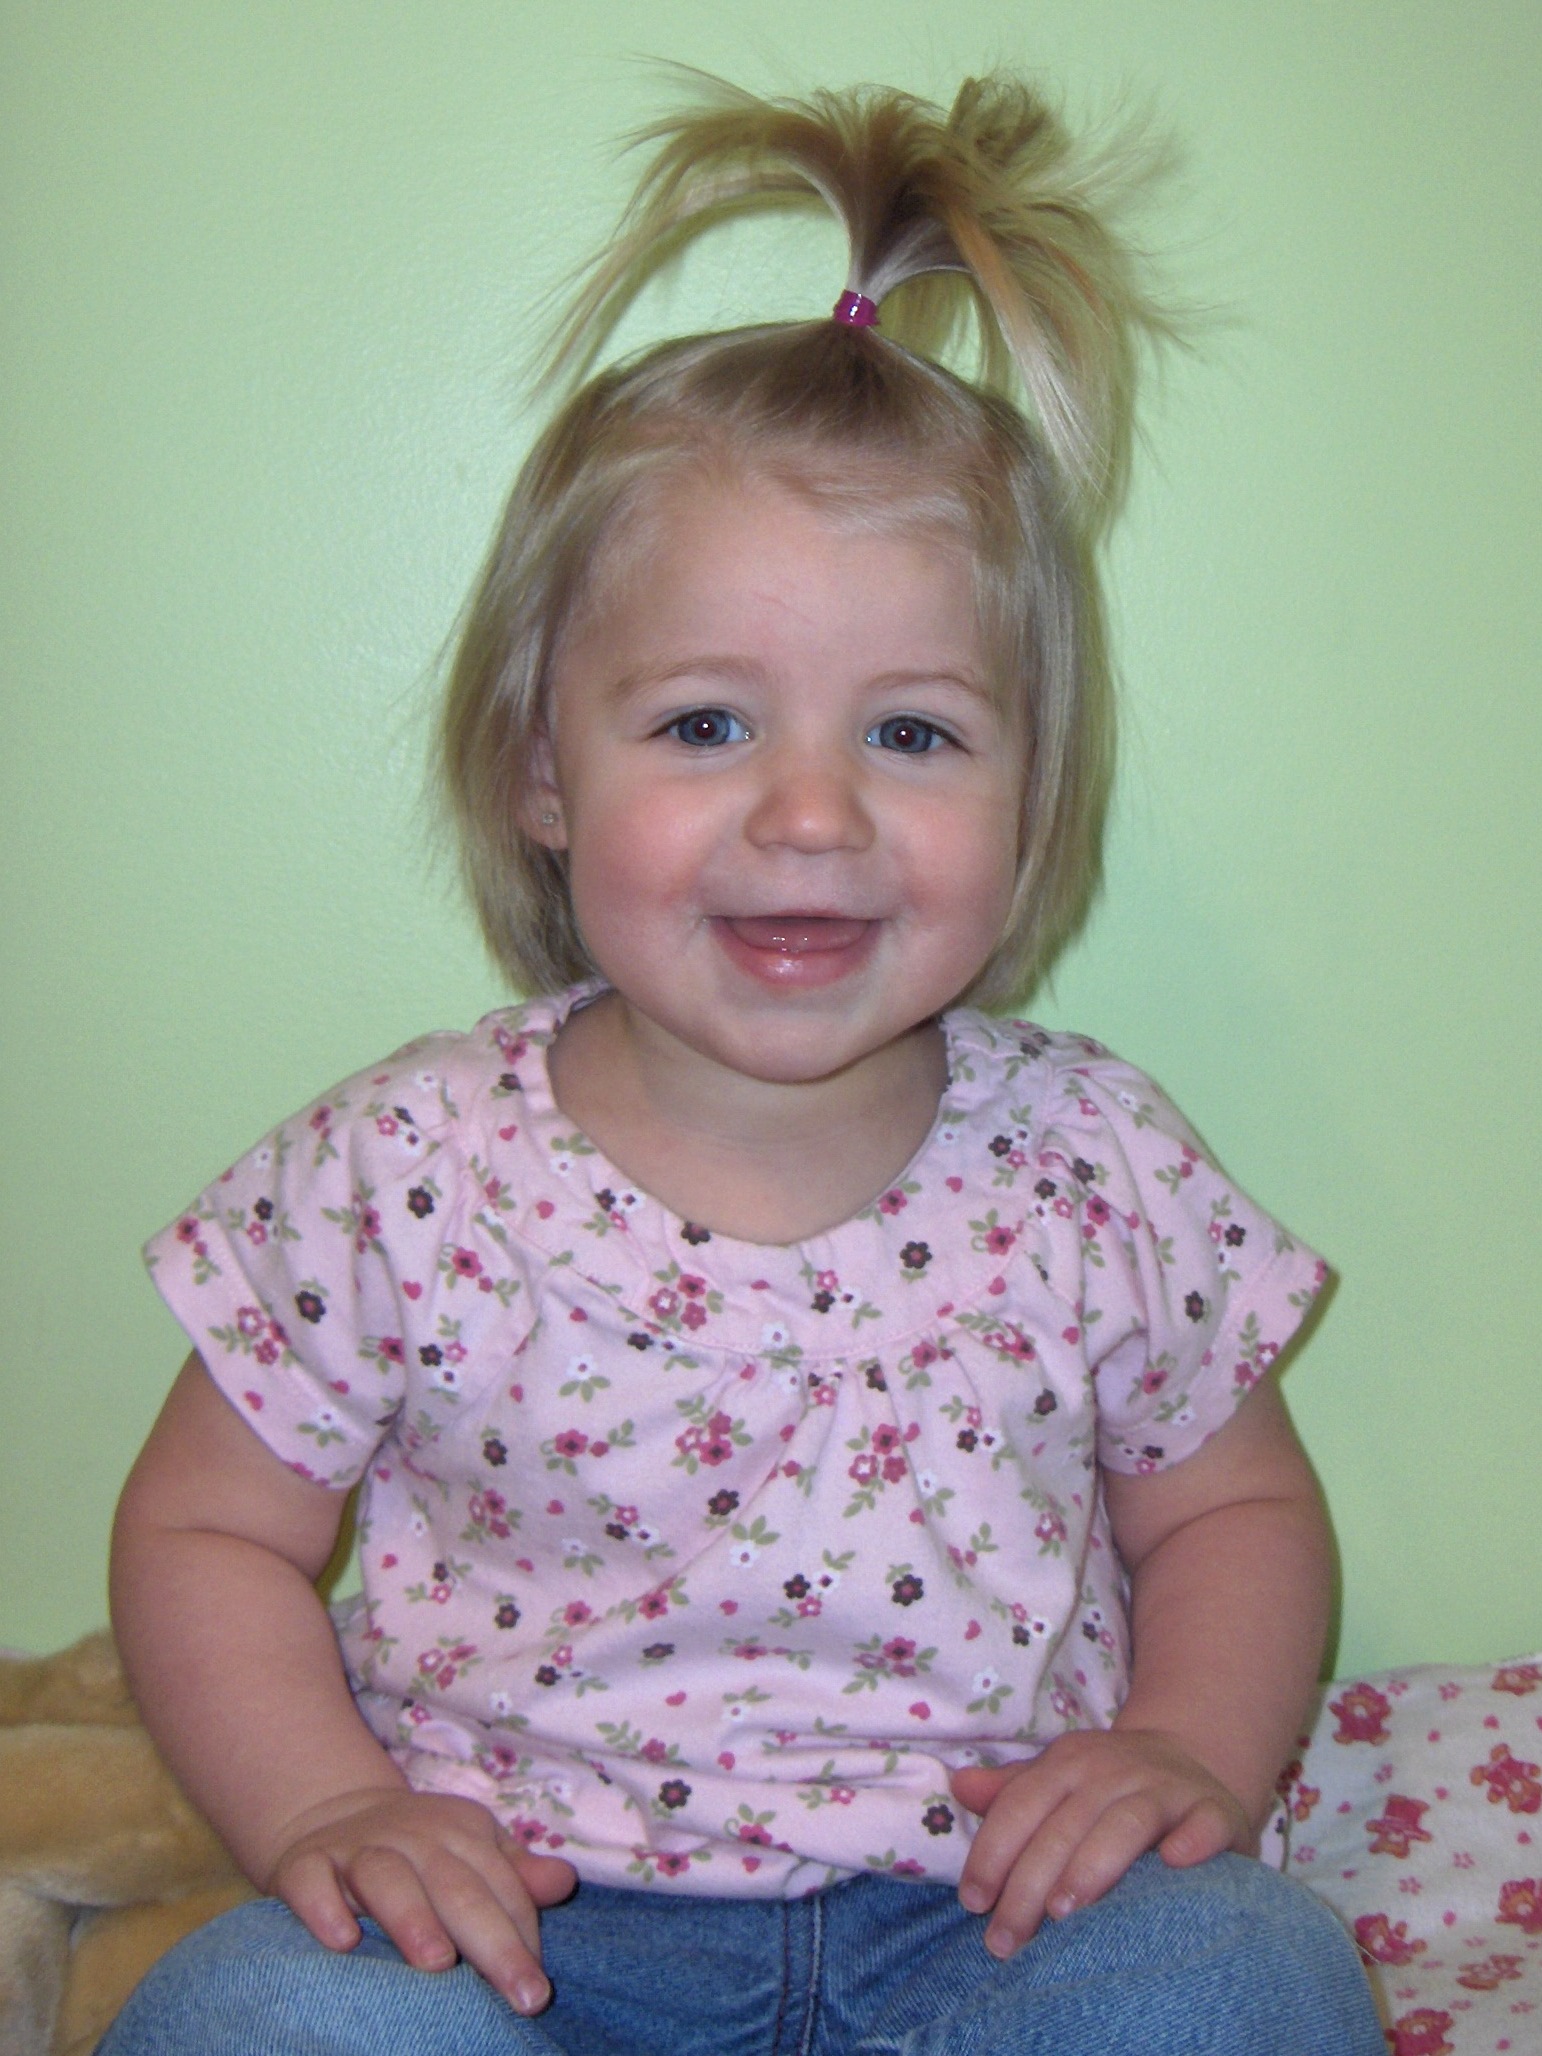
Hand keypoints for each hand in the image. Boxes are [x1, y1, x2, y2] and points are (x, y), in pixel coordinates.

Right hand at [266, 1786, 576, 2014]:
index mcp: (460, 1831)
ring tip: (436, 1964)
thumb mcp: (469, 1852)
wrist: (327, 1817)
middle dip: (492, 1940)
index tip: (538, 1989)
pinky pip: (311, 1882)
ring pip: (385, 1877)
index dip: (522, 1934)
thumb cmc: (416, 1853)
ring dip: (411, 1918)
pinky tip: (342, 1941)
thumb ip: (514, 1875)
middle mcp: (410, 1835)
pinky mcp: (303, 1866)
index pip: (500, 1883)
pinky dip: (325, 1908)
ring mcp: (354, 1849)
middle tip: (522, 1994)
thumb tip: (564, 1881)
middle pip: (456, 1885)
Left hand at [949, 1728, 1250, 1957]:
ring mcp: (1168, 1788)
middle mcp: (1116, 1769)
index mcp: (1071, 1761)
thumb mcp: (1059, 1780)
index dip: (993, 1853)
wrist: (1192, 1758)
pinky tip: (1172, 1864)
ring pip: (1127, 1823)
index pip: (1023, 1804)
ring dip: (1093, 1864)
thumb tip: (959, 1788)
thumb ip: (1012, 1792)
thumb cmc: (1109, 1785)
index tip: (973, 1903)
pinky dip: (1191, 1842)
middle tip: (1007, 1939)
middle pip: (1065, 1825)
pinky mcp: (1215, 1811)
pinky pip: (1205, 1824)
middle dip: (1030, 1884)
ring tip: (1064, 1911)